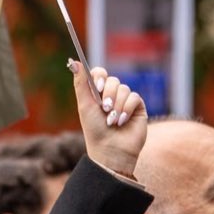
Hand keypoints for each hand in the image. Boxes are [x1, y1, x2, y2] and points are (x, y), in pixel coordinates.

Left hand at [69, 60, 146, 178]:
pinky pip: (135, 97)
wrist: (110, 150)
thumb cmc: (95, 130)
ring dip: (117, 105)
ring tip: (112, 120)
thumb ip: (81, 84)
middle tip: (105, 109)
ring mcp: (125, 101)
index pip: (99, 73)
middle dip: (109, 95)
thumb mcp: (85, 105)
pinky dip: (127, 109)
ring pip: (124, 89)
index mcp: (97, 93)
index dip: (99, 76)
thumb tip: (75, 62)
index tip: (99, 86)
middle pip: (113, 80)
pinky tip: (122, 121)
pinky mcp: (137, 108)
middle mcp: (111, 95)